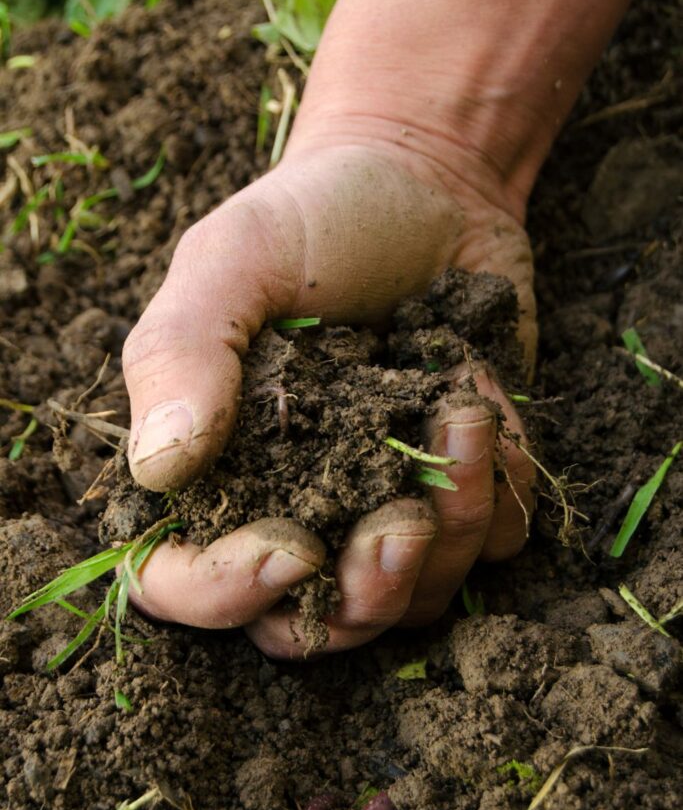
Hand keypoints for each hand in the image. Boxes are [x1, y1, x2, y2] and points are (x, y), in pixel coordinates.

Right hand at [123, 141, 535, 655]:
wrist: (429, 183)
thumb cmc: (318, 216)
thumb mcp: (233, 258)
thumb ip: (182, 353)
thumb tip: (161, 468)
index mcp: (215, 466)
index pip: (181, 584)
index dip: (226, 595)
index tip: (293, 546)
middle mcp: (291, 503)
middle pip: (310, 626)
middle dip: (365, 592)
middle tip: (400, 521)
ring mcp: (379, 503)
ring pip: (411, 601)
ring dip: (450, 529)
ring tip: (462, 416)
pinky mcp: (456, 488)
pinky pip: (489, 550)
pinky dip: (499, 495)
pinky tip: (485, 408)